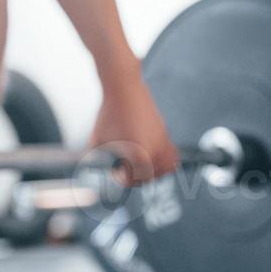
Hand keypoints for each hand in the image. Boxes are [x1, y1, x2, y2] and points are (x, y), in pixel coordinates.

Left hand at [89, 66, 179, 187]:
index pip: (131, 181)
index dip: (120, 178)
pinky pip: (172, 157)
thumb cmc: (109, 114)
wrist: (125, 90)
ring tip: (139, 164)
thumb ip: (99, 160)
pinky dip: (165, 161)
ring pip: (164, 170)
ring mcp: (162, 144)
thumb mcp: (98, 140)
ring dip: (152, 171)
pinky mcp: (166, 135)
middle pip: (148, 179)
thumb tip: (99, 172)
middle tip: (124, 167)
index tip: (114, 169)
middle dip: (135, 176)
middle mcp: (154, 153)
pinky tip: (153, 157)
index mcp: (137, 157)